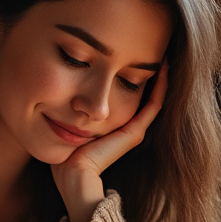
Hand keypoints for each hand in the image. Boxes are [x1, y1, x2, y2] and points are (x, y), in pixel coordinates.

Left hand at [51, 63, 168, 221]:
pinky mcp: (134, 132)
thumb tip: (57, 90)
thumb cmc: (65, 154)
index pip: (127, 96)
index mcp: (113, 126)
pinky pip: (153, 104)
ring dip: (158, 76)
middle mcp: (127, 128)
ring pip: (153, 98)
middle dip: (145, 71)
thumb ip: (69, 109)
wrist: (74, 174)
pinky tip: (162, 65)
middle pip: (142, 95)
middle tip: (152, 48)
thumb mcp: (67, 123)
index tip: (129, 52)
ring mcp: (133, 130)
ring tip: (162, 52)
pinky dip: (160, 86)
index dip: (130, 74)